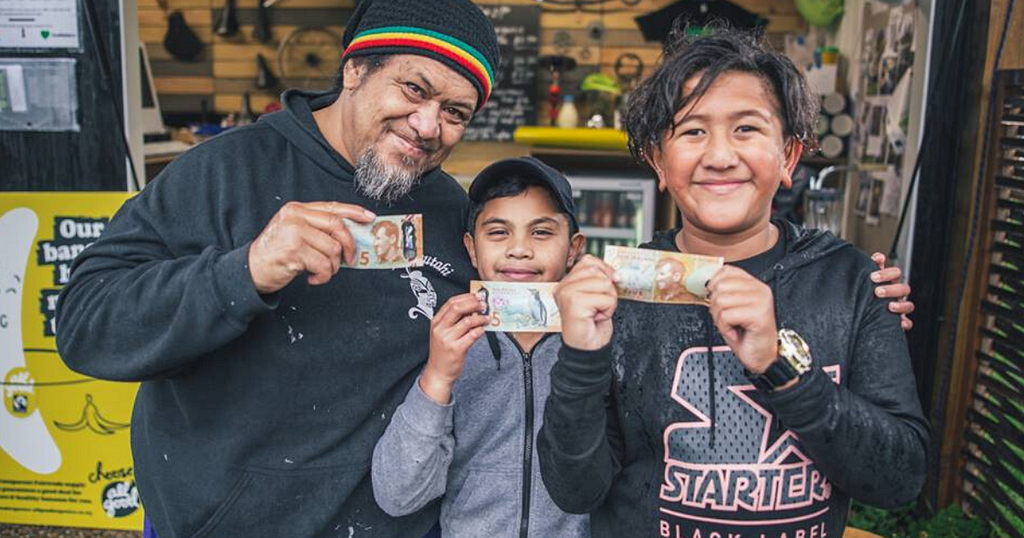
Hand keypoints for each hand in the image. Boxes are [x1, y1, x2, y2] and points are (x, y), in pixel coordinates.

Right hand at [248, 201, 375, 293]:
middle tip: (349, 260)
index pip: (332, 207)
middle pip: (337, 227)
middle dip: (348, 246)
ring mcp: (294, 233)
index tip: (370, 218)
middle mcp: (295, 217)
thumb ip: (317, 228)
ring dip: (333, 266)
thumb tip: (350, 234)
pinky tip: (313, 278)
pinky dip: (323, 276)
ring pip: (333, 249)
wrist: (251, 270)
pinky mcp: (294, 251)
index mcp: (296, 209)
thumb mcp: (294, 232)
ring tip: (321, 271)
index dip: (354, 212)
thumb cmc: (277, 253)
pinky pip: (324, 265)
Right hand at [419, 293, 488, 403]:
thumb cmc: (443, 352)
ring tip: (487, 318)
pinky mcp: (456, 349)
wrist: (438, 373)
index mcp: (436, 322)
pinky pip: (472, 335)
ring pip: (467, 321)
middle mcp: (440, 329)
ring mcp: (447, 339)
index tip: (477, 296)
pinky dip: (480, 330)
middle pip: (457, 308)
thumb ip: (454, 321)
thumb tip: (473, 308)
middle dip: (473, 304)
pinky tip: (483, 330)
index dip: (466, 297)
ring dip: (480, 318)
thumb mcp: (443, 334)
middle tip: (484, 304)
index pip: (451, 303)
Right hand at [554, 255, 617, 350]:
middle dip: (607, 289)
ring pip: (604, 283)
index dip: (605, 269)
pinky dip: (608, 310)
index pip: (588, 260)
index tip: (612, 280)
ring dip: (608, 301)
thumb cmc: (591, 325)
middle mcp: (563, 287)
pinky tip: (596, 318)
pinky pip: (606, 298)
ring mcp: (567, 294)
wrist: (587, 348)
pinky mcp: (575, 303)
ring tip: (597, 312)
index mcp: (566, 283)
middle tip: (598, 305)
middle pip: (597, 271)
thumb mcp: (596, 296)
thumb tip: (615, 273)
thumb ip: (599, 279)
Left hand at [707, 266, 777, 373]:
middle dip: (716, 306)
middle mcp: (759, 289)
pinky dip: (725, 328)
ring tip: (731, 326)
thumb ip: (721, 292)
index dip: (714, 285)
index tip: (716, 299)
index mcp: (753, 284)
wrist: (760, 355)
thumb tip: (703, 282)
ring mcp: (760, 301)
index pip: (726, 270)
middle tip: (727, 318)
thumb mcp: (730, 308)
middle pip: (720, 286)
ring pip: (720, 301)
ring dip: (720, 319)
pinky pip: (726, 316)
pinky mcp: (758, 314)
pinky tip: (735, 332)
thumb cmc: (745, 334)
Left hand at [870, 253, 914, 330]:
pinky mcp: (898, 322)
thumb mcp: (865, 279)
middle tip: (877, 291)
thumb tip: (878, 257)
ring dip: (901, 305)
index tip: (873, 276)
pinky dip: (905, 323)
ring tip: (889, 306)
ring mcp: (899, 308)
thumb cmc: (864, 291)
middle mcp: (896, 294)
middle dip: (891, 289)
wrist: (859, 312)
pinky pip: (907, 323)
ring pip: (909, 305)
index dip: (887, 273)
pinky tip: (899, 323)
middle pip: (903, 288)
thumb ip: (871, 266)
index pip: (895, 273)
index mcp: (888, 282)